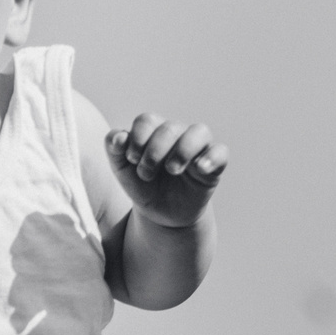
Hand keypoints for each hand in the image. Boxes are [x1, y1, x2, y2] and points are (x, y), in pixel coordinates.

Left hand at [107, 114, 225, 227]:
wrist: (160, 214)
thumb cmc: (143, 186)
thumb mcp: (122, 170)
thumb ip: (114, 150)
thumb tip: (119, 137)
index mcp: (154, 131)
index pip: (147, 120)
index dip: (138, 138)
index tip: (132, 159)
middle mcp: (178, 134)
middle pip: (170, 127)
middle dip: (155, 151)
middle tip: (146, 174)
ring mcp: (197, 148)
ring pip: (199, 131)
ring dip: (183, 149)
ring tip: (172, 170)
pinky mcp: (213, 165)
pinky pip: (221, 152)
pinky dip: (211, 157)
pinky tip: (199, 168)